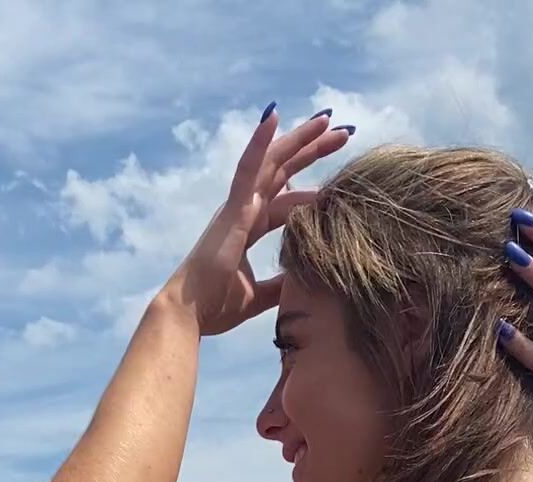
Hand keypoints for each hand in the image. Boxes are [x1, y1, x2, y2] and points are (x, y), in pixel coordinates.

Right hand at [164, 107, 352, 337]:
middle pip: (283, 172)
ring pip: (272, 163)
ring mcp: (237, 207)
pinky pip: (247, 169)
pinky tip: (274, 116)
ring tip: (327, 119)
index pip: (286, 199)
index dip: (311, 187)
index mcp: (249, 227)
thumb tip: (305, 283)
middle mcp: (244, 210)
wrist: (188, 315)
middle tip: (344, 133)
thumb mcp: (260, 296)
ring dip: (299, 140)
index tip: (340, 180)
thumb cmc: (215, 307)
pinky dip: (259, 143)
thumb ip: (280, 284)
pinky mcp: (231, 211)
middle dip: (312, 152)